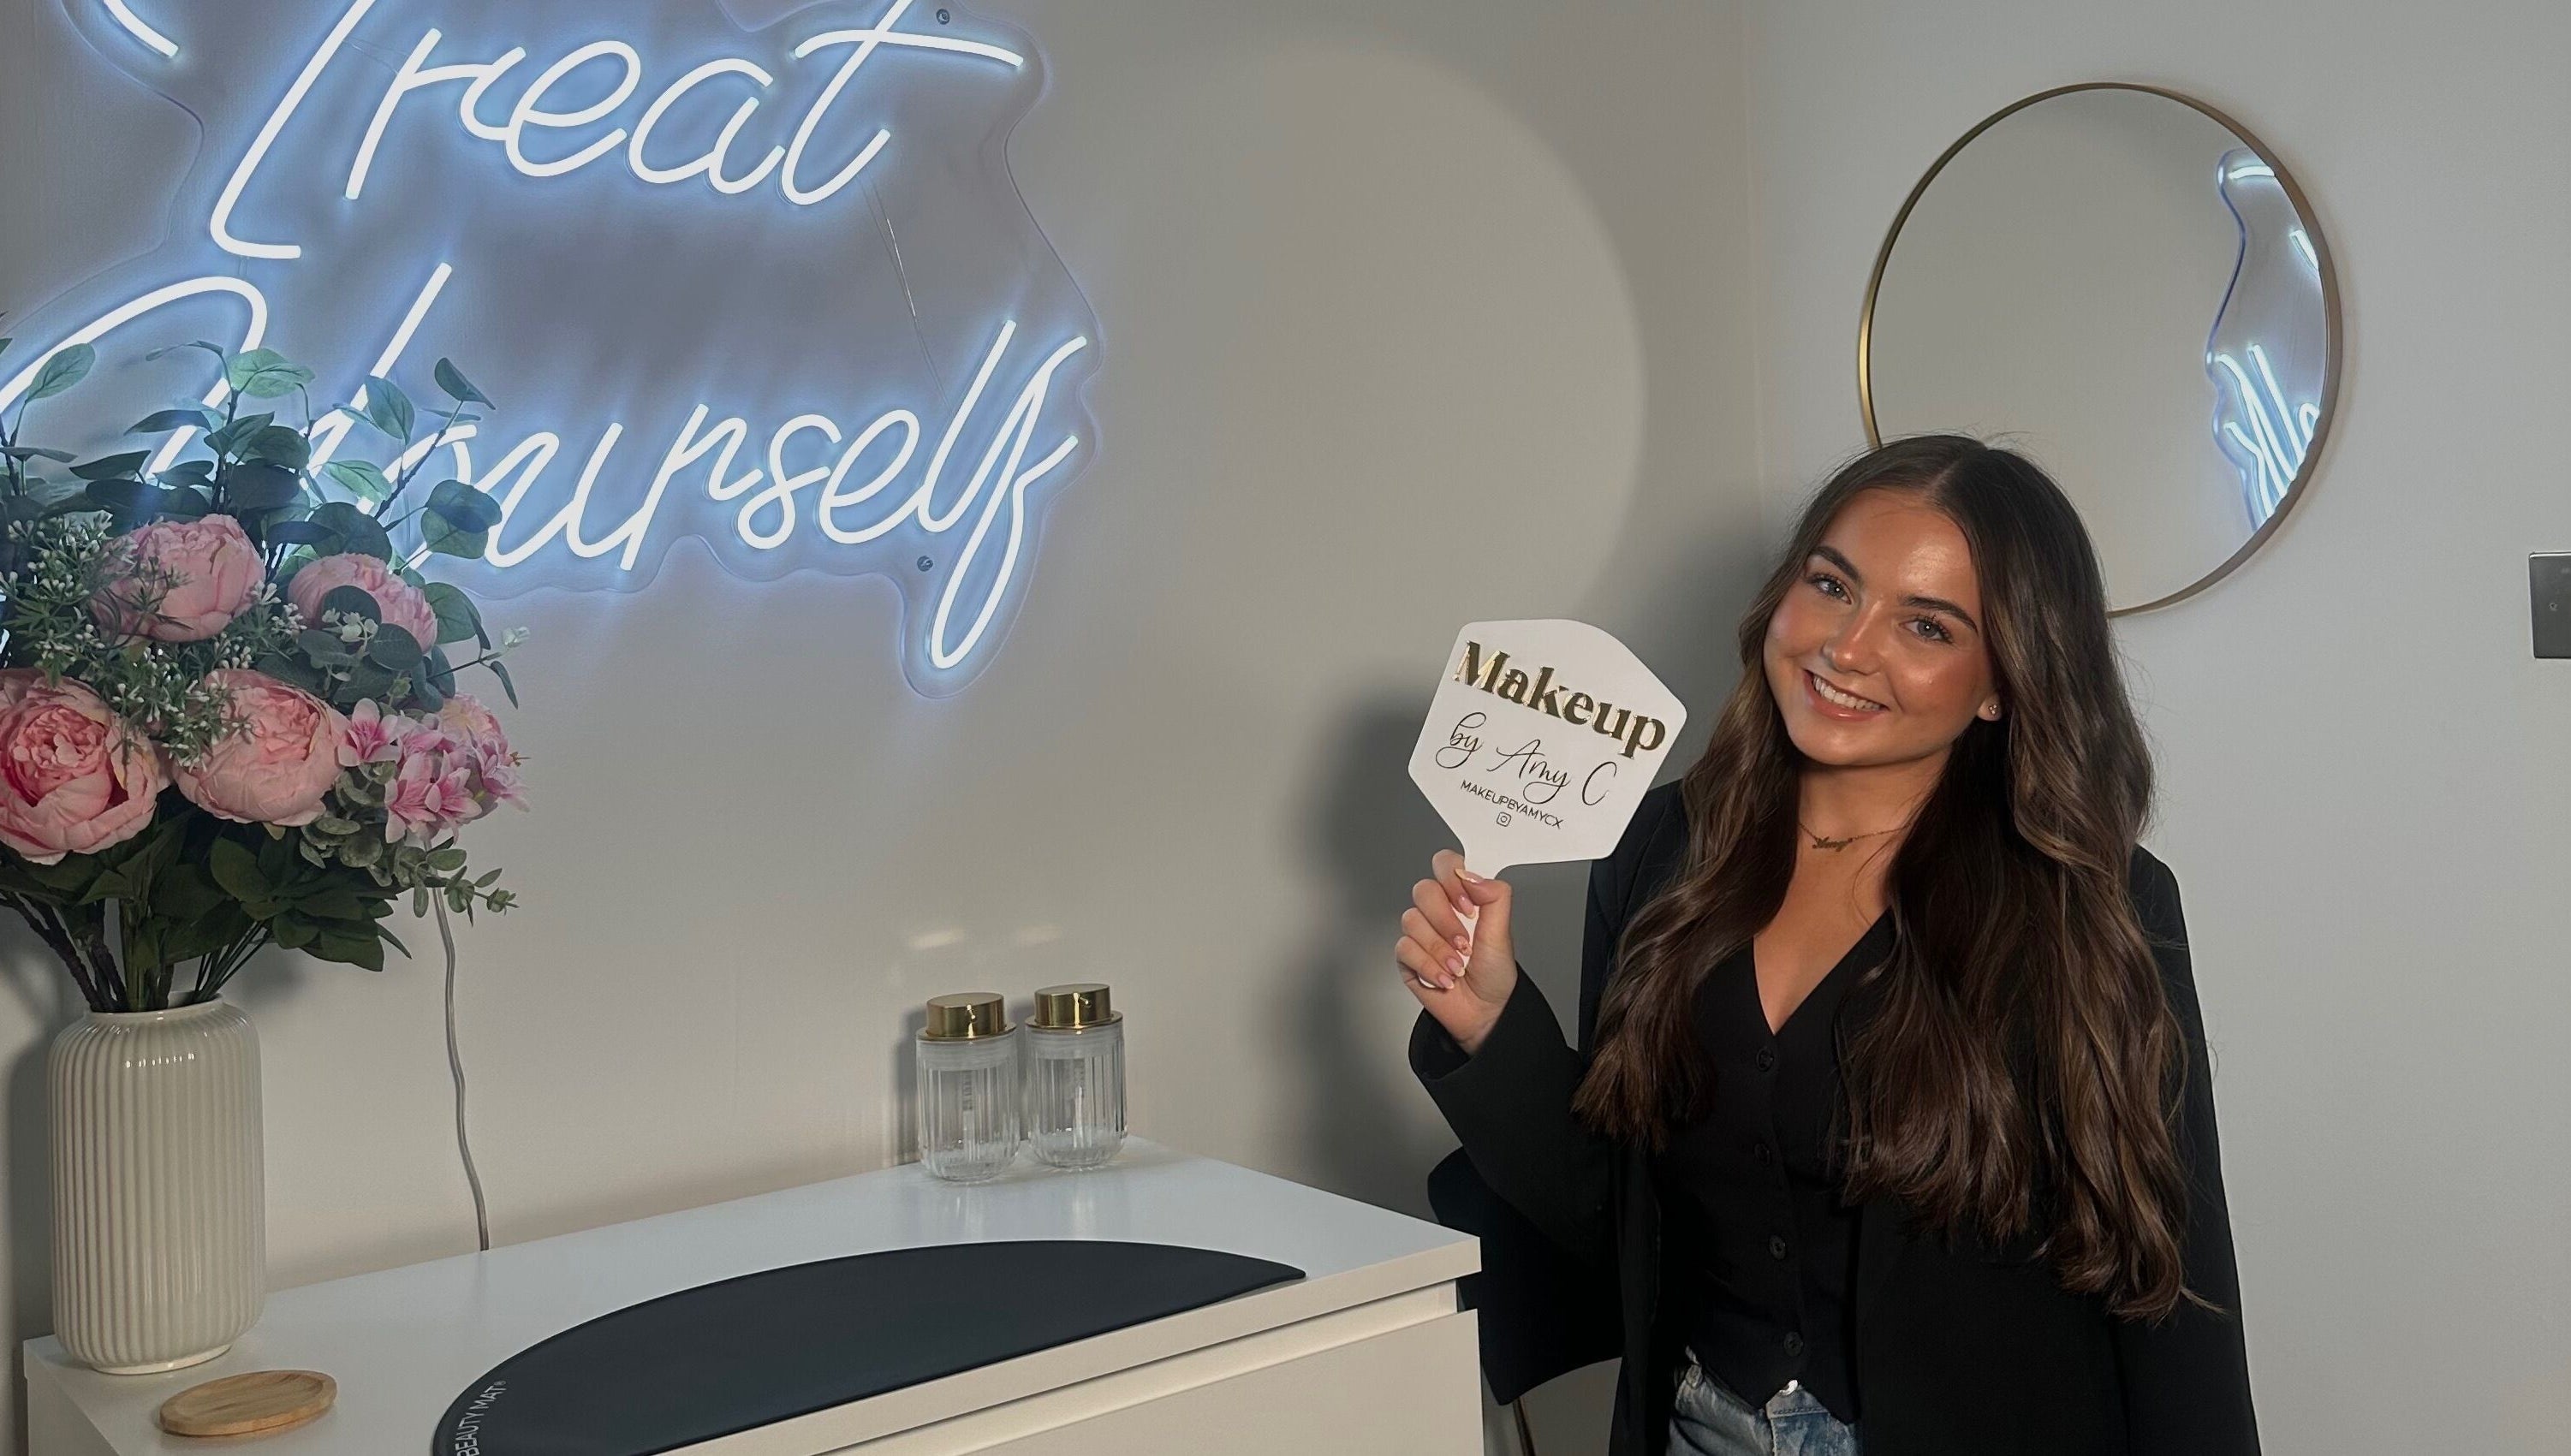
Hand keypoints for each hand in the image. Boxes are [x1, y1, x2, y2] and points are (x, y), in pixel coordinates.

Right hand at [1396, 850, 1517, 1053]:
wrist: (1484, 1012)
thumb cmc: (1494, 975)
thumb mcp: (1503, 932)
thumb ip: (1494, 896)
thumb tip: (1471, 875)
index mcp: (1462, 898)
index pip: (1445, 865)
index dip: (1451, 878)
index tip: (1468, 904)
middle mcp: (1439, 911)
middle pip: (1424, 890)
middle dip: (1445, 920)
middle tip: (1464, 942)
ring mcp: (1421, 933)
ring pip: (1412, 921)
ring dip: (1439, 949)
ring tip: (1458, 966)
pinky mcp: (1407, 956)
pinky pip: (1405, 949)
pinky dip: (1429, 966)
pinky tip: (1444, 977)